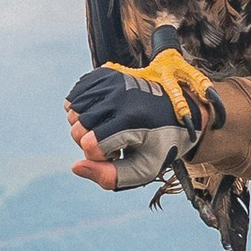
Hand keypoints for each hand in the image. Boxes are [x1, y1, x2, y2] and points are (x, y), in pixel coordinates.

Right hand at [64, 60, 207, 193]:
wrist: (178, 111)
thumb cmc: (161, 144)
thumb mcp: (144, 169)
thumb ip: (111, 177)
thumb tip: (75, 167)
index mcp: (133, 119)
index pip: (90, 145)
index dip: (98, 157)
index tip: (117, 155)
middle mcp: (120, 95)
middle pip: (76, 129)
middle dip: (89, 144)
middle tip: (114, 144)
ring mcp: (111, 81)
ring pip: (72, 112)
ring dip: (85, 127)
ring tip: (108, 129)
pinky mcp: (104, 73)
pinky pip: (74, 97)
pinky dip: (81, 111)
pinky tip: (100, 116)